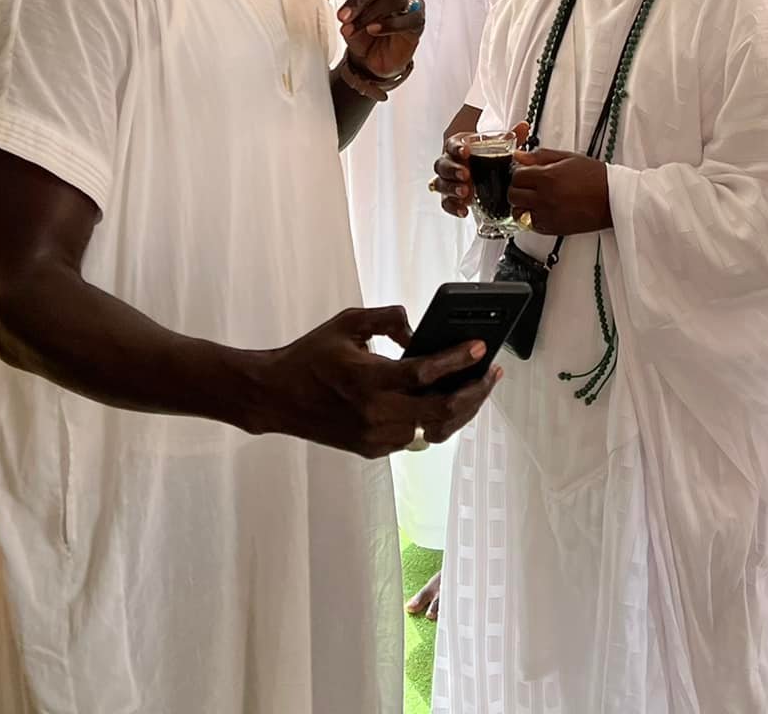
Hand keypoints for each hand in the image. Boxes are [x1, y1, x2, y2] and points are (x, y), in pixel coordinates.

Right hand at [257, 306, 500, 457]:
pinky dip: (436, 422)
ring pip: (435, 431)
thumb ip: (389, 319)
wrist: (275, 397)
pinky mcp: (373, 448)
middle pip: (442, 411)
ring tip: (478, 388)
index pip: (426, 372)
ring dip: (461, 411)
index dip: (458, 360)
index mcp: (369, 379)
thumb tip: (420, 329)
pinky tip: (448, 403)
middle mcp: (376, 413)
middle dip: (474, 392)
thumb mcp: (348, 323)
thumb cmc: (310, 356)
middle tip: (492, 373)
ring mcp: (375, 436)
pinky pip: (416, 438)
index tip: (481, 347)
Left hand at [336, 0, 425, 77]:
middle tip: (343, 15)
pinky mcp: (418, 24)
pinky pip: (406, 20)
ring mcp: (414, 4)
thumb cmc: (363, 30)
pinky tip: (373, 30)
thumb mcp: (357, 8)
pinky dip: (386, 24)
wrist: (369, 60)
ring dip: (369, 14)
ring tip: (352, 28)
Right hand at [432, 123, 528, 217]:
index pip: (451, 145)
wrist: (479, 168)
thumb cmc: (483, 154)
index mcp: (457, 147)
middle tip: (466, 175)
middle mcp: (448, 163)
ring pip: (441, 184)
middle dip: (453, 170)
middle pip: (442, 165)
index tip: (466, 151)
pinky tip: (463, 209)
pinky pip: (445, 202)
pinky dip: (452, 207)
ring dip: (452, 188)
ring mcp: (447, 180)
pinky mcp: (449, 196)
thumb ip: (509, 137)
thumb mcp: (495, 144)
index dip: (457, 148)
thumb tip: (523, 126)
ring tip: (465, 192)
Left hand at [507, 148, 610, 235]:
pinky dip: (531, 217)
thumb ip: (540, 156)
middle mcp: (545, 198)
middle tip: (528, 184)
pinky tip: (542, 209)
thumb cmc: (596, 178)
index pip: (516, 176)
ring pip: (517, 212)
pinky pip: (530, 225)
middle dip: (518, 188)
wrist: (613, 199)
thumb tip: (520, 156)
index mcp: (548, 178)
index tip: (526, 171)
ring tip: (534, 198)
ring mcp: (548, 215)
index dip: (520, 172)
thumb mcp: (568, 158)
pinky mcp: (553, 228)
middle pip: (513, 195)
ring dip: (521, 204)